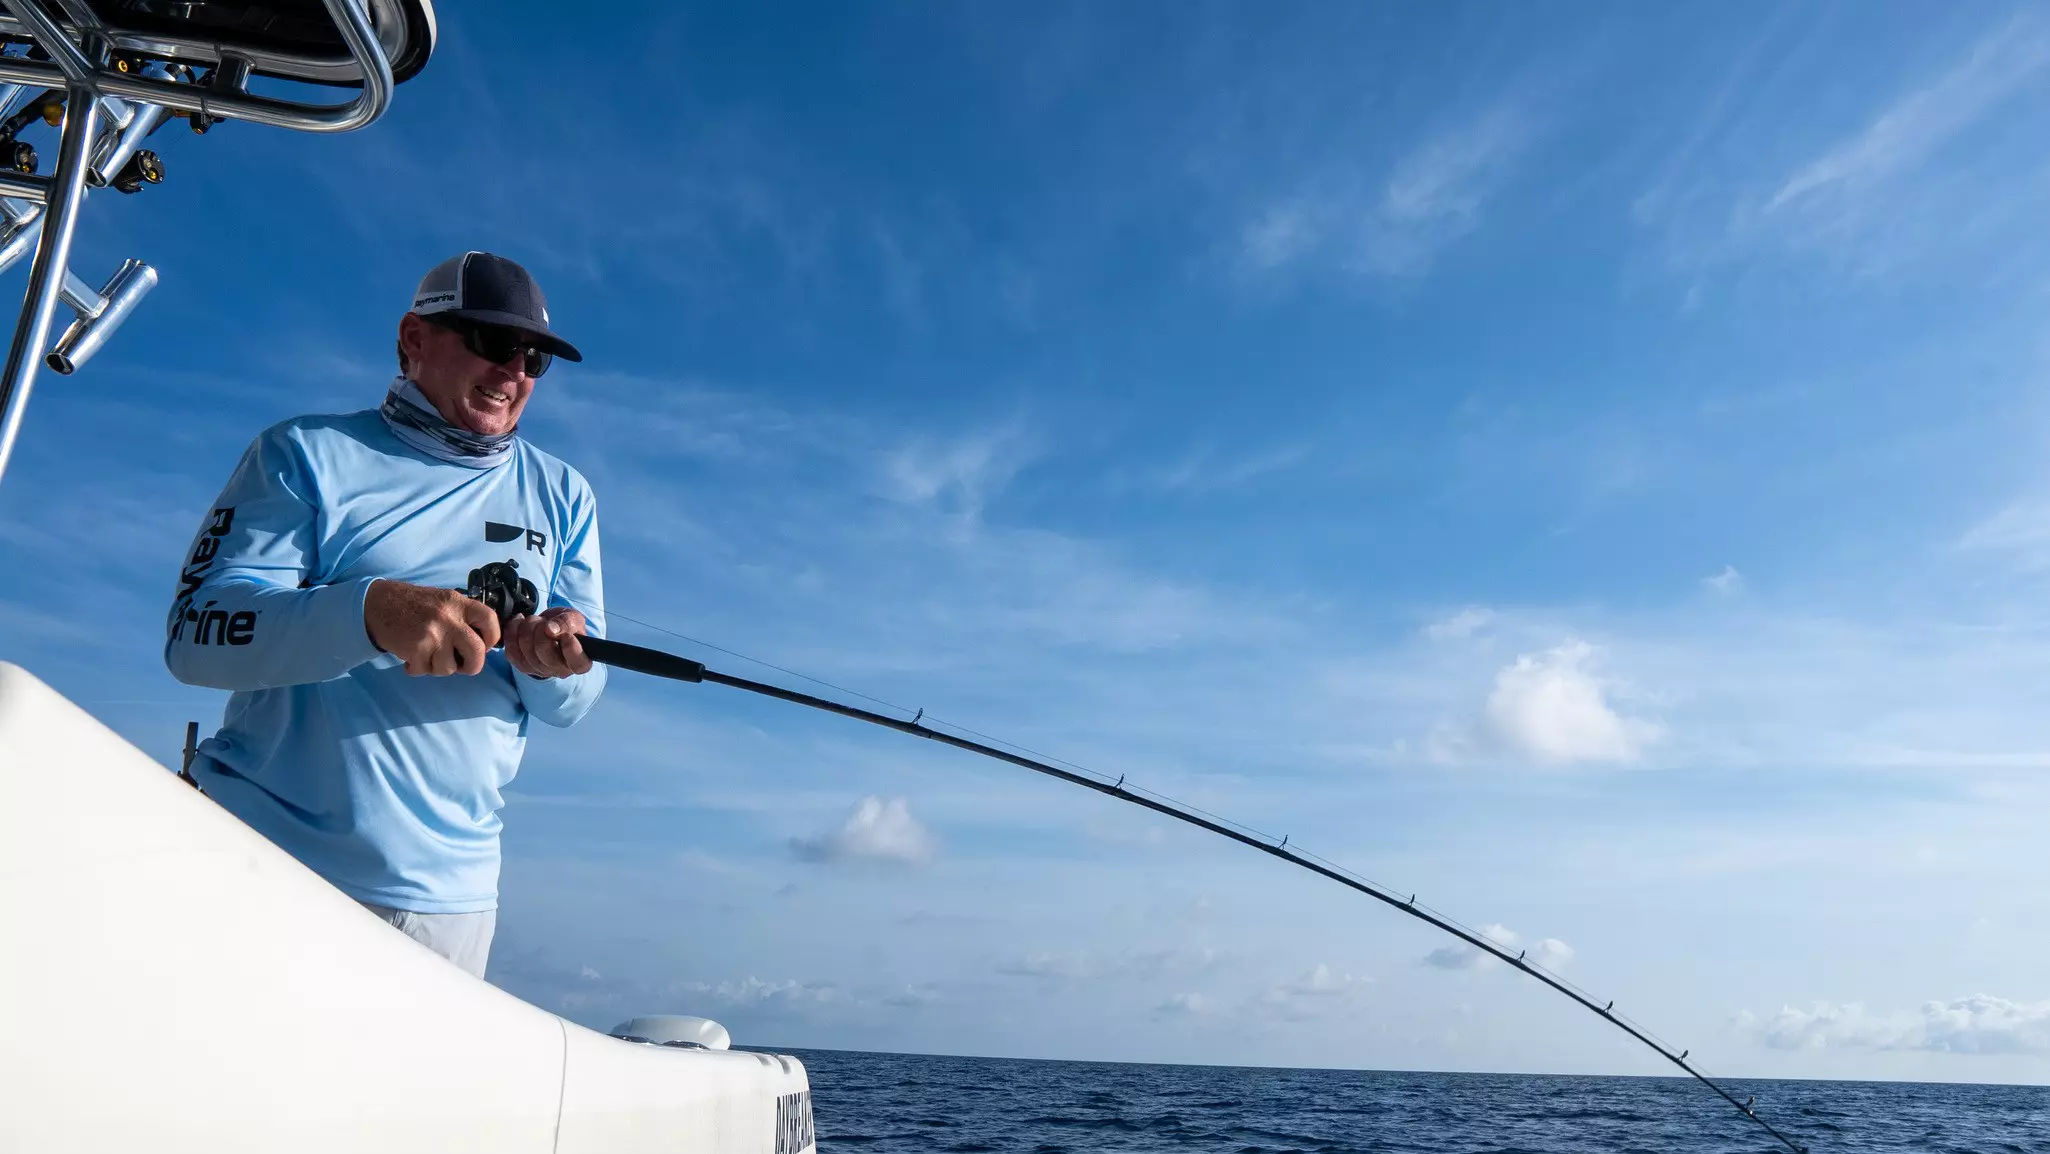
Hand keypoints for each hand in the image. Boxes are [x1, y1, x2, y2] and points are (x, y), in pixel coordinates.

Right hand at [364, 579, 501, 675]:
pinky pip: (425, 671)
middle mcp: (448, 618)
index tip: (485, 645)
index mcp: (458, 603)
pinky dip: (418, 668)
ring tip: (427, 654)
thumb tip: (483, 645)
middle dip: (473, 665)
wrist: (377, 604)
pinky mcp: (416, 649)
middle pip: (476, 652)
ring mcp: (432, 634)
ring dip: (439, 667)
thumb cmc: (414, 605)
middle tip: (463, 665)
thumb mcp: (443, 601)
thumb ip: (463, 618)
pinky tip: (411, 656)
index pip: (490, 620)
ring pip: (449, 668)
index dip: (492, 637)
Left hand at [504, 606, 591, 679]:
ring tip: (534, 621)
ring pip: (526, 649)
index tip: (567, 635)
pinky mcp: (522, 666)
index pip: (578, 663)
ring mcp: (540, 670)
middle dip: (541, 629)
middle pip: (545, 652)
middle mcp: (560, 671)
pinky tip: (520, 623)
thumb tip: (551, 629)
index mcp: (580, 661)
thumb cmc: (565, 625)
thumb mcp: (573, 618)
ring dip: (527, 628)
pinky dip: (512, 631)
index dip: (571, 649)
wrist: (548, 627)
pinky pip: (511, 651)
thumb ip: (567, 622)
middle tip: (544, 622)